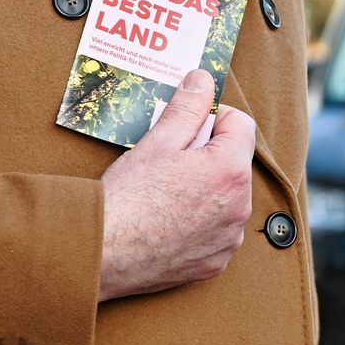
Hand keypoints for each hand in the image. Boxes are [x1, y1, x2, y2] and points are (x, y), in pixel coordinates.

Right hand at [96, 69, 256, 302]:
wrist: (102, 254)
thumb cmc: (127, 197)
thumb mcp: (157, 141)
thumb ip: (187, 107)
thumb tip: (203, 80)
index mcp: (229, 170)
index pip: (241, 124)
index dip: (212, 117)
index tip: (186, 126)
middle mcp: (240, 207)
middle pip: (234, 163)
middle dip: (208, 155)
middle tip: (168, 160)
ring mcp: (228, 240)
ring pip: (226, 198)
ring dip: (206, 189)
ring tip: (164, 193)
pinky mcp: (215, 264)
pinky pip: (216, 232)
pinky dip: (199, 223)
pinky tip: (166, 221)